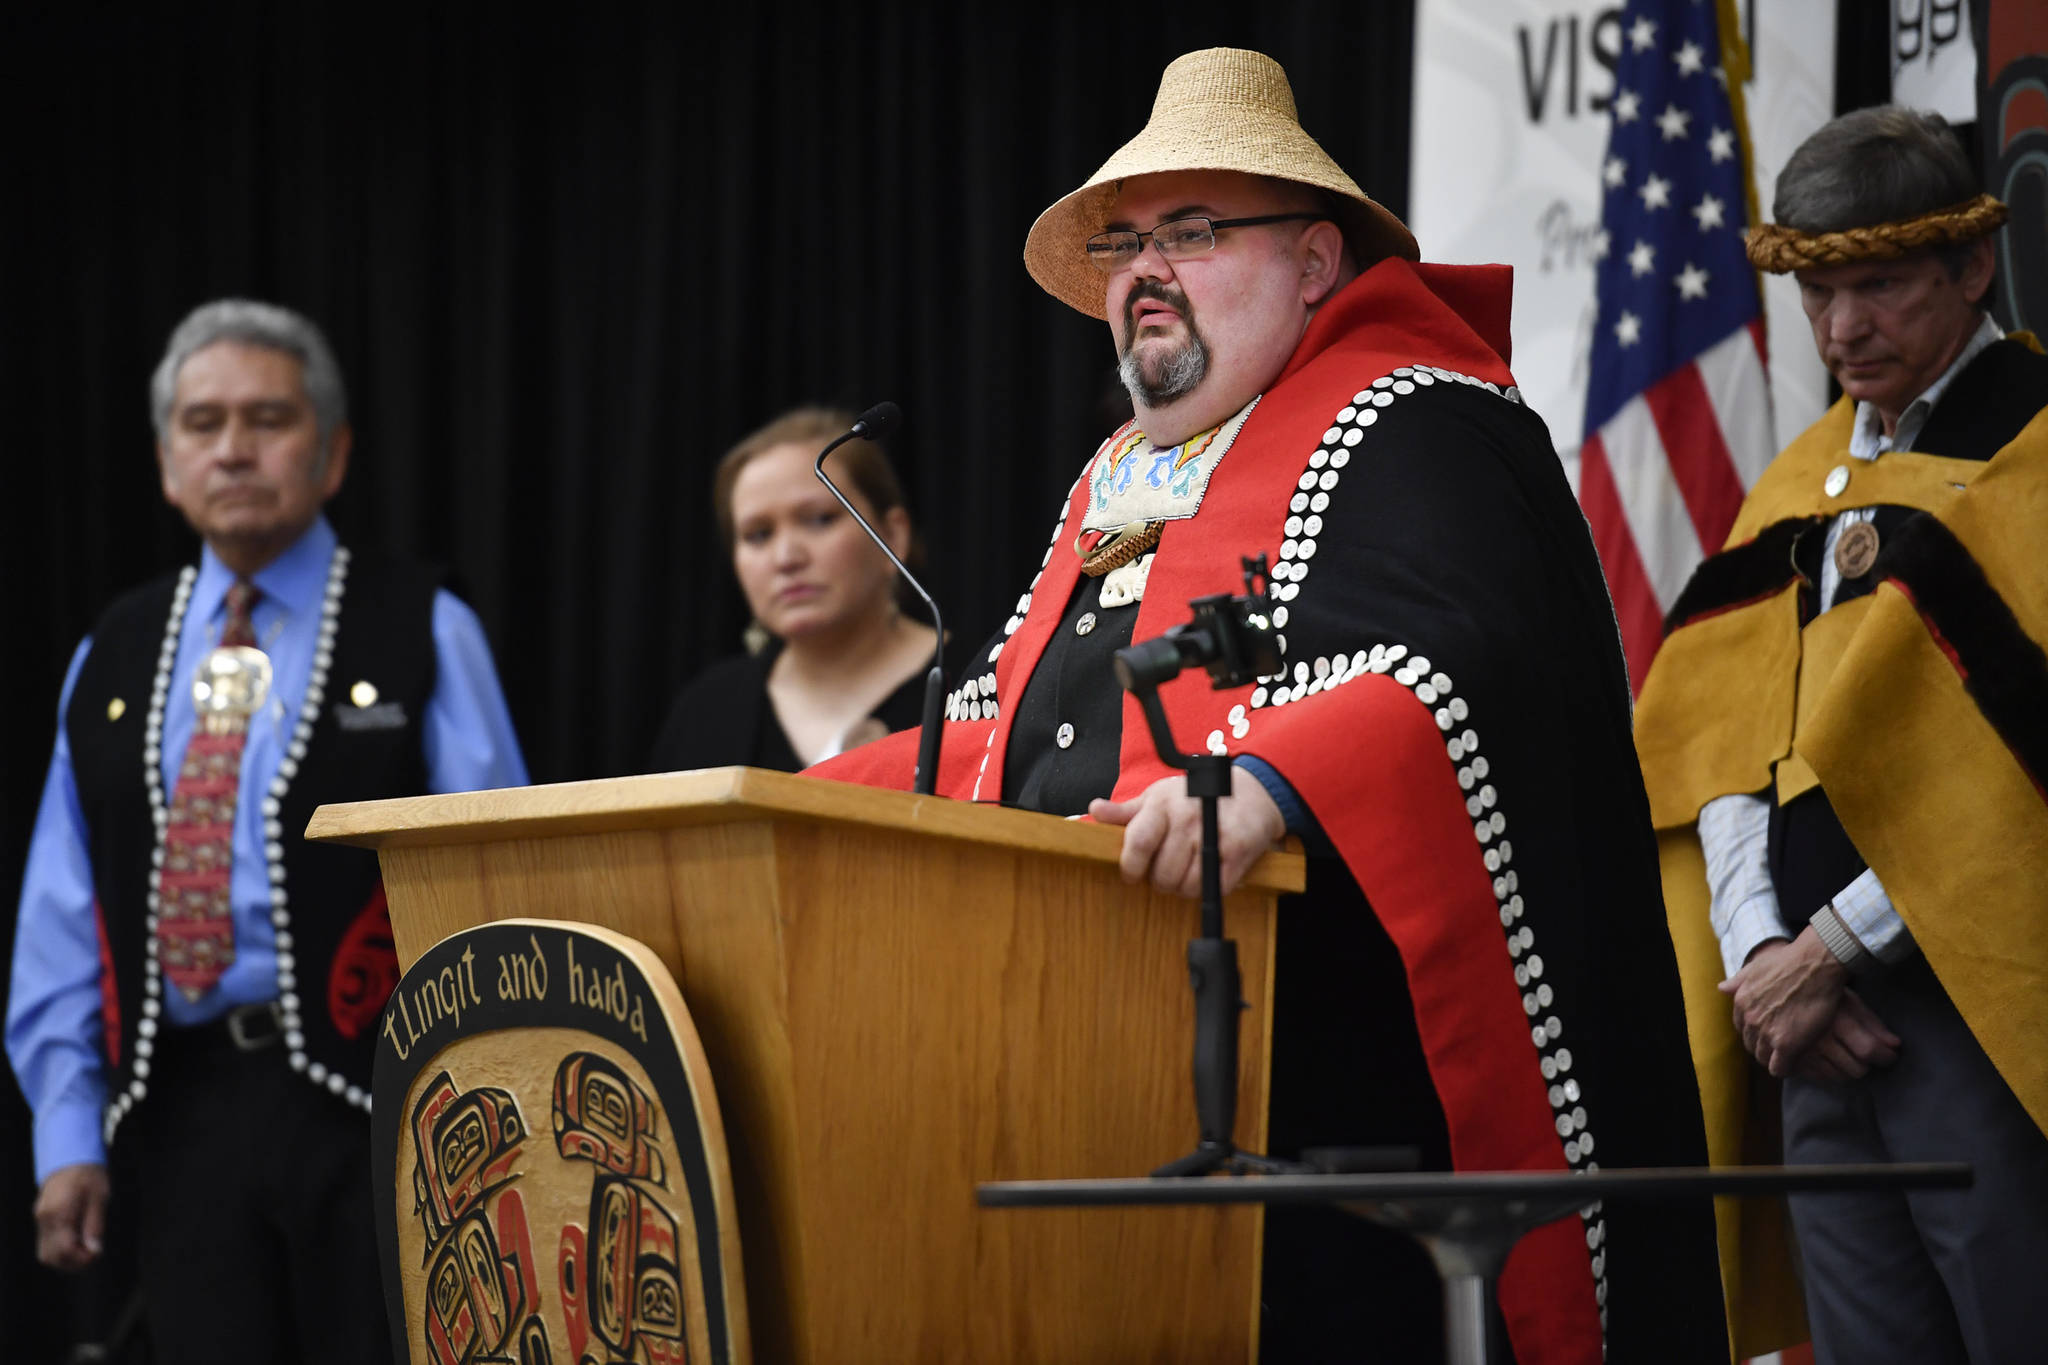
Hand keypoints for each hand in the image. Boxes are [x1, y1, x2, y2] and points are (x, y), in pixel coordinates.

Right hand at [34, 1162, 108, 1271]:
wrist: (71, 1156)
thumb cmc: (88, 1173)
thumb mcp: (99, 1196)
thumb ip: (95, 1224)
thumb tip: (94, 1249)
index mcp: (59, 1212)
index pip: (64, 1249)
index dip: (81, 1258)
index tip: (96, 1254)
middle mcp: (45, 1218)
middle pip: (51, 1257)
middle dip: (72, 1264)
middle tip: (92, 1256)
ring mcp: (40, 1219)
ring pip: (45, 1253)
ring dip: (65, 1259)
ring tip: (86, 1252)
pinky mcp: (42, 1218)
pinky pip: (46, 1243)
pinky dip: (60, 1249)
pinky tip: (77, 1243)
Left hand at [1088, 768, 1287, 898]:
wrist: (1252, 791)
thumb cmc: (1197, 796)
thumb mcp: (1159, 796)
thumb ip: (1125, 811)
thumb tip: (1094, 810)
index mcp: (1163, 805)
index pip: (1139, 842)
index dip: (1131, 866)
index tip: (1132, 874)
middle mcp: (1188, 819)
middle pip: (1163, 873)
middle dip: (1159, 881)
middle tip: (1163, 871)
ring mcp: (1215, 836)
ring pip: (1186, 886)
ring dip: (1182, 887)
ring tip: (1185, 871)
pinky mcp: (1238, 853)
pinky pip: (1212, 889)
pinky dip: (1206, 888)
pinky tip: (1205, 873)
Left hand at [1719, 928, 1849, 1076]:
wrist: (1814, 964)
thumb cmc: (1789, 961)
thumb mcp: (1756, 967)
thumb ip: (1738, 981)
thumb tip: (1721, 988)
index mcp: (1741, 1002)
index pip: (1742, 1029)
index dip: (1755, 1033)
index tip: (1768, 1034)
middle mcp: (1750, 1019)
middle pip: (1751, 1045)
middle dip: (1763, 1047)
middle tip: (1780, 1047)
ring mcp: (1767, 1033)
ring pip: (1763, 1058)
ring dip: (1774, 1059)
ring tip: (1789, 1056)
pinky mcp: (1786, 1044)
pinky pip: (1778, 1068)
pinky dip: (1785, 1068)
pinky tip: (1795, 1063)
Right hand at [1790, 989, 1901, 1082]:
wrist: (1778, 983)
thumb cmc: (1819, 990)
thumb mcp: (1849, 999)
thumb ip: (1872, 1023)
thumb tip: (1895, 1045)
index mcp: (1835, 1019)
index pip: (1869, 1050)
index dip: (1885, 1056)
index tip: (1889, 1056)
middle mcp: (1818, 1038)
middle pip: (1856, 1069)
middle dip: (1866, 1065)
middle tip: (1864, 1055)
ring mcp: (1801, 1050)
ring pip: (1836, 1077)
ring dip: (1846, 1070)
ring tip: (1845, 1056)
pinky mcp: (1787, 1057)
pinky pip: (1815, 1077)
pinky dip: (1825, 1072)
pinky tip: (1827, 1059)